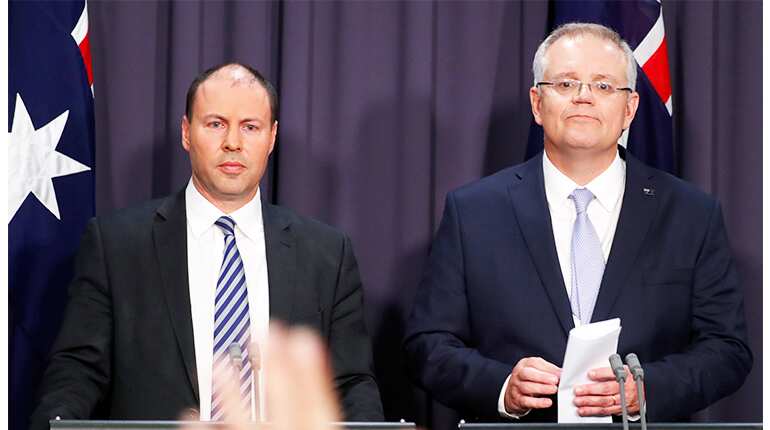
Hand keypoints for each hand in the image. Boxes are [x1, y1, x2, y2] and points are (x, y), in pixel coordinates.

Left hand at [180, 323, 340, 429]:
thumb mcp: (320, 425)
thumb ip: (316, 401)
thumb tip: (316, 362)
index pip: (319, 402)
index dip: (312, 369)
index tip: (303, 336)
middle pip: (285, 405)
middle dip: (276, 365)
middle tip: (267, 330)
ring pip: (246, 424)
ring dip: (231, 394)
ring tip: (220, 363)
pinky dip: (202, 429)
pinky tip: (189, 415)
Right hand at [504, 357, 560, 414]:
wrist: (512, 393)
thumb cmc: (528, 380)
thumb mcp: (536, 370)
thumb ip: (549, 370)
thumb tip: (562, 373)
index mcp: (524, 365)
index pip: (533, 363)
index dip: (547, 368)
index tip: (559, 373)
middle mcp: (518, 375)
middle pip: (527, 374)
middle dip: (542, 377)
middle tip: (555, 380)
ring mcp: (516, 387)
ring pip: (527, 387)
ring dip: (542, 388)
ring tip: (554, 389)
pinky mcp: (518, 400)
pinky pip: (527, 401)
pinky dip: (538, 402)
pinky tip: (548, 402)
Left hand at [573, 365, 639, 415]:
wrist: (646, 392)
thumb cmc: (630, 379)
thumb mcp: (623, 368)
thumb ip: (609, 370)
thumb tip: (592, 372)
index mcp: (625, 375)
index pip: (612, 373)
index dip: (600, 374)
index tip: (589, 374)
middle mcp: (624, 388)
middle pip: (606, 389)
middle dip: (590, 390)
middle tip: (578, 391)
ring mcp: (623, 401)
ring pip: (605, 402)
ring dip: (589, 402)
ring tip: (578, 401)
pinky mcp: (621, 410)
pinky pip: (606, 411)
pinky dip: (594, 411)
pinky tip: (584, 410)